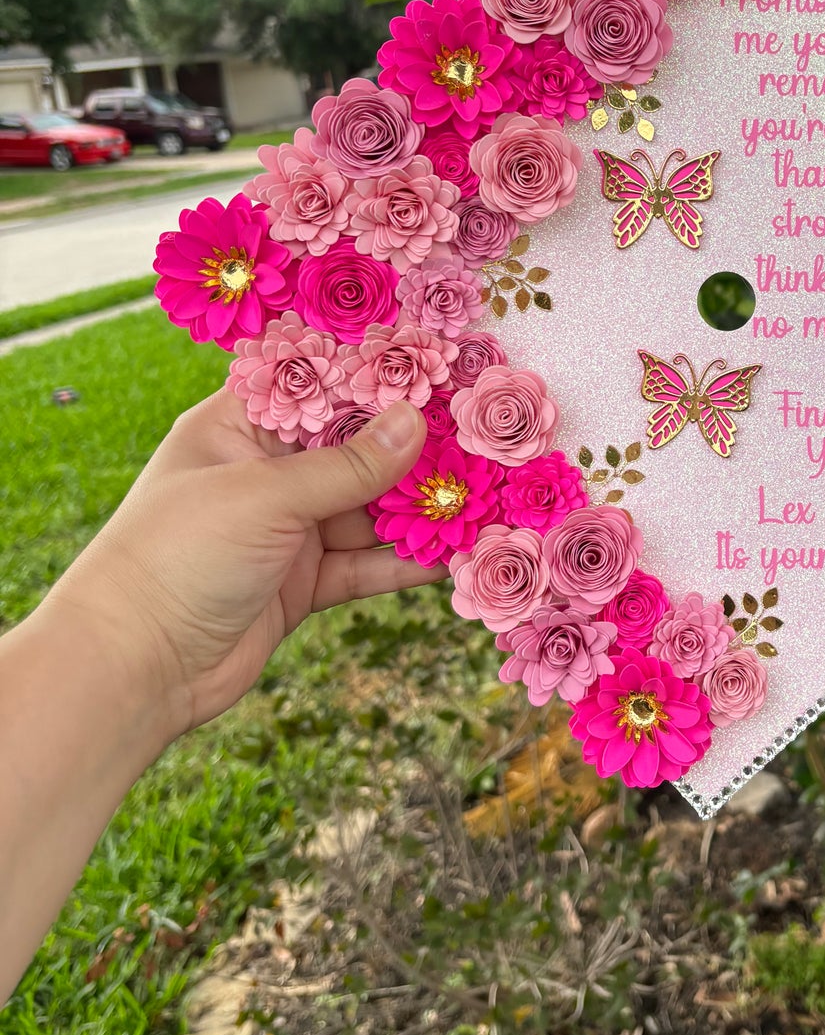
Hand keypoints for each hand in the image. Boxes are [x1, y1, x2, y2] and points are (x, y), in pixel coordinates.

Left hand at [45, 386, 444, 754]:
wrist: (134, 667)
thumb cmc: (178, 555)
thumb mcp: (265, 496)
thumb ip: (347, 465)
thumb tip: (417, 422)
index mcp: (239, 427)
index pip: (317, 385)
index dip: (375, 377)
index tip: (441, 367)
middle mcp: (265, 472)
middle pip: (354, 449)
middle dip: (412, 448)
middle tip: (480, 439)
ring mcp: (285, 529)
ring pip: (368, 509)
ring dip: (418, 508)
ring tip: (480, 498)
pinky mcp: (301, 583)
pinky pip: (365, 563)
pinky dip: (405, 561)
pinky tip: (451, 555)